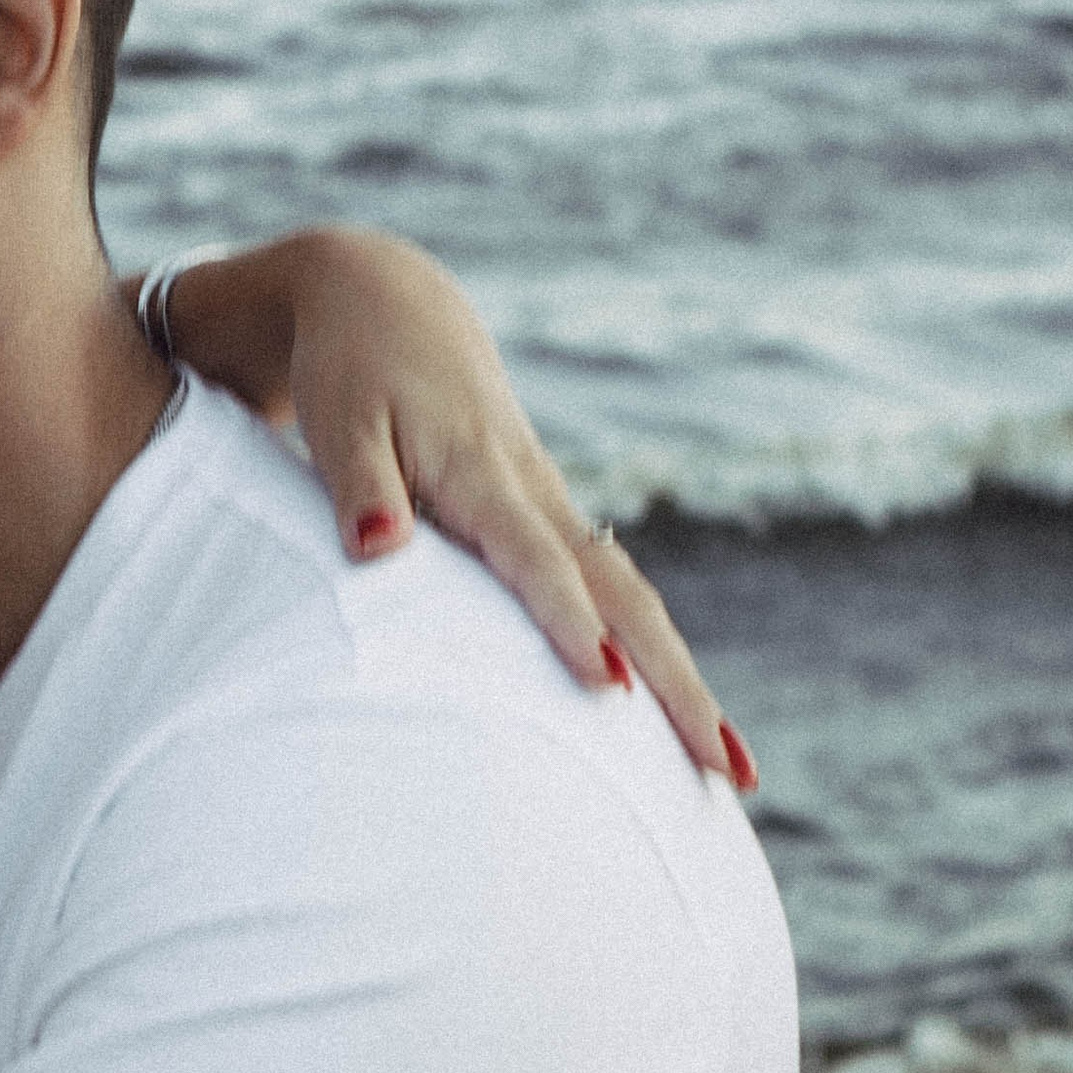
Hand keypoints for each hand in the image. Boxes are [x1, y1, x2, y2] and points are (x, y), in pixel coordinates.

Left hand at [162, 233, 752, 787]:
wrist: (390, 302)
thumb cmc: (354, 371)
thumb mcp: (339, 418)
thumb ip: (359, 485)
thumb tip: (378, 547)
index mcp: (484, 474)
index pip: (537, 558)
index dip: (569, 619)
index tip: (607, 685)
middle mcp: (537, 495)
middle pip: (623, 595)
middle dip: (675, 684)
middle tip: (725, 768)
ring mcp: (553, 506)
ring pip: (633, 599)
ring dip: (682, 681)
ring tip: (733, 770)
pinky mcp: (550, 517)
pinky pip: (614, 593)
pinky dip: (651, 652)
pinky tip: (679, 719)